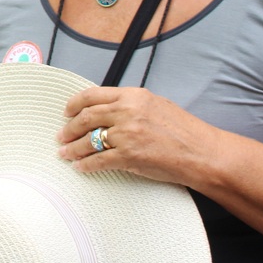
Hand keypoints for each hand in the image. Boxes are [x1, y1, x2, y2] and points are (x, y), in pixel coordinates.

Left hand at [56, 86, 215, 184]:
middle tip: (61, 135)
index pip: (93, 95)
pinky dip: (86, 165)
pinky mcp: (130, 156)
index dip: (75, 104)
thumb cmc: (184, 131)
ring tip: (64, 153)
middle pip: (86, 118)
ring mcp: (127, 134)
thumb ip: (130, 104)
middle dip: (69, 128)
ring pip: (89, 140)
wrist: (202, 153)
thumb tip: (107, 108)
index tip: (67, 111)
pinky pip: (99, 161)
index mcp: (133, 96)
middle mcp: (127, 112)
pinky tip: (80, 167)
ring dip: (73, 148)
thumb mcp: (156, 105)